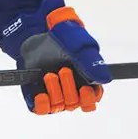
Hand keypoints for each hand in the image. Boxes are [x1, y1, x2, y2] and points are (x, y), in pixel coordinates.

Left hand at [0, 0, 111, 114]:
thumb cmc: (59, 35)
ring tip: (49, 75)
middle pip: (76, 103)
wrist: (33, 30)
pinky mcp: (35, 92)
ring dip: (56, 92)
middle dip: (70, 88)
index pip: (92, 98)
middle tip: (63, 70)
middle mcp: (70, 87)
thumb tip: (104, 79)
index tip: (85, 89)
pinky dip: (42, 105)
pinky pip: (41, 108)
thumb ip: (92, 60)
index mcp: (84, 78)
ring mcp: (52, 91)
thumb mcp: (78, 43)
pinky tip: (41, 95)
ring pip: (60, 106)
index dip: (90, 98)